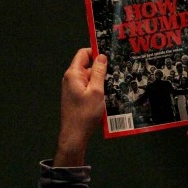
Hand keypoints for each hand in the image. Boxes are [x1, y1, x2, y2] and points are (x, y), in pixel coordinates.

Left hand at [54, 48, 107, 166]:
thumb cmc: (85, 114)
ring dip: (100, 81)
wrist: (74, 136)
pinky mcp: (76, 98)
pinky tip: (107, 95)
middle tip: (117, 72)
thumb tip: (101, 56)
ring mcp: (73, 89)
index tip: (110, 55)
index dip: (96, 52)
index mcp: (73, 74)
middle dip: (101, 68)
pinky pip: (88, 88)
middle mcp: (71, 79)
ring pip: (89, 78)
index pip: (83, 54)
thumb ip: (98, 72)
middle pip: (87, 66)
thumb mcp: (96, 92)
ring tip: (114, 85)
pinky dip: (97, 89)